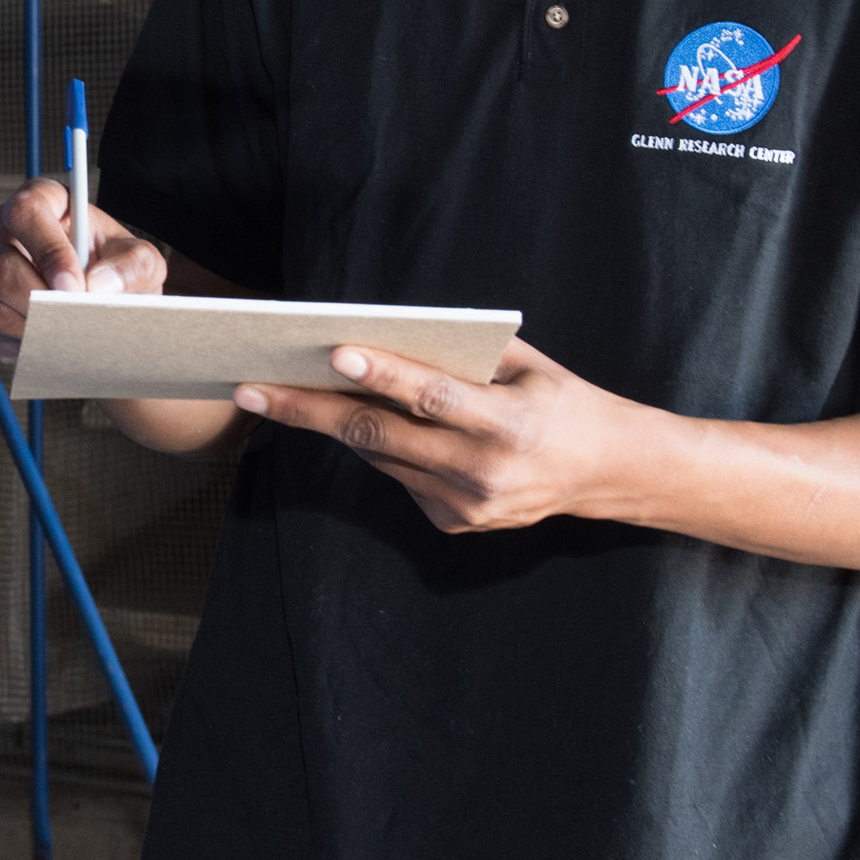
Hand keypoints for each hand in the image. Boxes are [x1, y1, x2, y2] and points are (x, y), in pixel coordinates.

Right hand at [0, 176, 165, 365]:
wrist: (101, 300)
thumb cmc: (115, 269)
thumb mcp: (140, 260)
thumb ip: (133, 266)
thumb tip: (99, 285)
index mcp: (42, 201)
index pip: (26, 212)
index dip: (47, 252)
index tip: (74, 287)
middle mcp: (1, 229)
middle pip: (0, 268)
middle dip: (40, 304)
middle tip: (74, 321)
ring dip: (36, 329)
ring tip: (69, 331)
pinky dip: (22, 345)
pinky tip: (48, 338)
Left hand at [230, 335, 648, 533]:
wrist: (608, 473)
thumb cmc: (561, 401)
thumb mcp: (526, 365)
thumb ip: (463, 355)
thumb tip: (386, 335)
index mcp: (508, 423)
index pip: (432, 397)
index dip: (383, 376)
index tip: (334, 354)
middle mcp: (483, 471)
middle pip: (380, 435)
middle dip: (308, 409)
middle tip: (251, 387)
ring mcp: (466, 505)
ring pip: (379, 456)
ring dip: (328, 424)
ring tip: (275, 392)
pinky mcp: (454, 524)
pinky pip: (398, 477)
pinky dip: (381, 448)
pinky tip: (367, 423)